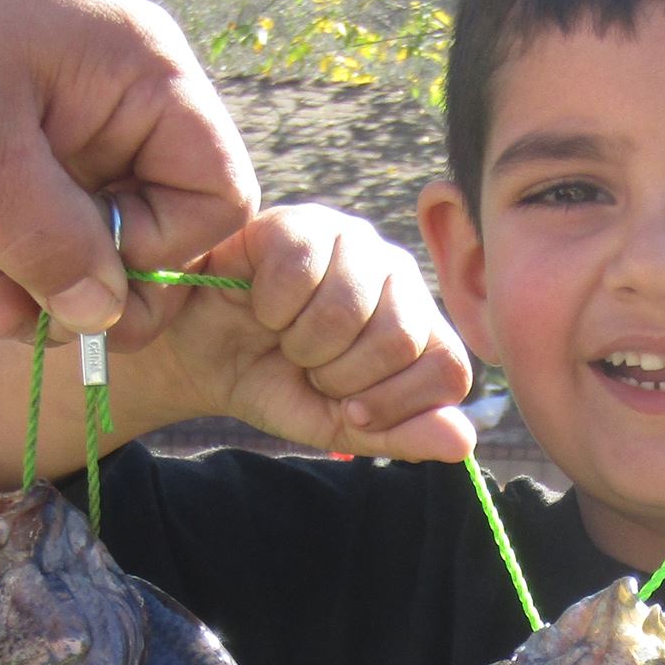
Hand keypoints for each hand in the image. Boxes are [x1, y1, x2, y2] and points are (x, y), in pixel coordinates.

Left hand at [0, 0, 256, 342]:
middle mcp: (120, 103)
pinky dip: (21, 270)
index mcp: (142, 76)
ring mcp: (68, 128)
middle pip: (161, 228)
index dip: (166, 252)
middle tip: (38, 321)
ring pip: (99, 242)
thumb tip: (107, 314)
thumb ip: (47, 239)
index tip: (88, 272)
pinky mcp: (16, 151)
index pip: (214, 196)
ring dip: (54, 291)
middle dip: (104, 288)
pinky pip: (48, 232)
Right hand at [125, 207, 476, 463]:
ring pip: (350, 307)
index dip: (395, 405)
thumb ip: (401, 435)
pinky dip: (271, 307)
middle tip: (309, 367)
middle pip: (399, 338)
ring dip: (303, 342)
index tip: (349, 410)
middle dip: (340, 375)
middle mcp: (398, 276)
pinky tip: (261, 304)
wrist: (201, 356)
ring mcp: (354, 242)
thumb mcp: (338, 424)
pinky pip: (300, 274)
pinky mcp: (304, 222)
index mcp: (420, 326)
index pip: (448, 369)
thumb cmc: (275, 383)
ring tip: (284, 336)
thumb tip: (463, 442)